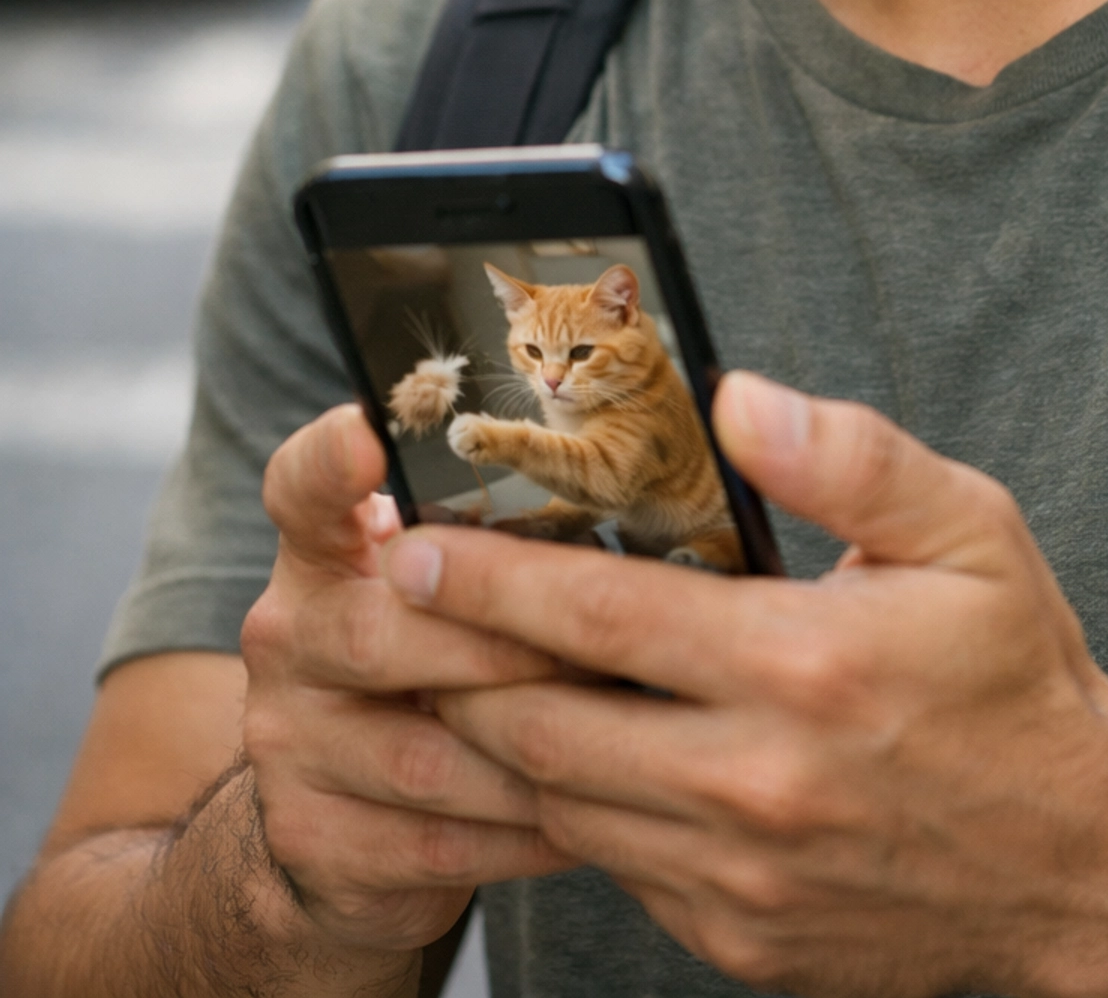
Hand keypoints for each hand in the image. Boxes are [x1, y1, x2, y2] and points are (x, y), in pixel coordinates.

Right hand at [241, 404, 577, 960]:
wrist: (339, 815)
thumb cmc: (433, 664)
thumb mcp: (441, 587)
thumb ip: (492, 541)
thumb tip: (647, 479)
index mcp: (322, 553)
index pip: (302, 486)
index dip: (329, 460)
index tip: (367, 433)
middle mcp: (289, 637)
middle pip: (375, 634)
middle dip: (497, 651)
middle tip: (597, 658)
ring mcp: (289, 743)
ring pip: (422, 756)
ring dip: (533, 756)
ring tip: (625, 743)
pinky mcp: (312, 838)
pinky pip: (438, 846)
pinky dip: (526, 834)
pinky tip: (589, 815)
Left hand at [378, 376, 1107, 997]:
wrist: (1083, 868)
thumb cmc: (1021, 683)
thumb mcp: (969, 533)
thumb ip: (851, 455)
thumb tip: (737, 396)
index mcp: (799, 669)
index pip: (596, 621)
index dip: (488, 582)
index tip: (414, 546)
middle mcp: (754, 785)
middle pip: (543, 728)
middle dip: (454, 665)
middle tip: (399, 610)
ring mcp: (739, 878)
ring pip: (562, 807)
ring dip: (497, 740)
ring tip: (456, 673)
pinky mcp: (737, 937)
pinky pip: (615, 867)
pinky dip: (573, 808)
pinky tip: (566, 751)